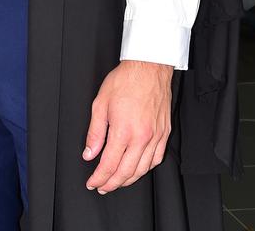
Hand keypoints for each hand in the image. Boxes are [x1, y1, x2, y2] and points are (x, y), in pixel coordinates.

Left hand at [83, 60, 171, 193]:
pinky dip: (146, 169)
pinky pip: (157, 159)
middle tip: (102, 186)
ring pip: (143, 169)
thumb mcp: (100, 103)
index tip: (92, 182)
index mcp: (124, 130)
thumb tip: (89, 153)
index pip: (109, 164)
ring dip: (128, 180)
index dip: (99, 177)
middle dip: (112, 183)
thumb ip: (95, 132)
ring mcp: (156, 137)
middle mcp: (142, 137)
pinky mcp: (164, 133)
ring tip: (117, 182)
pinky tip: (138, 169)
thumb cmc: (125, 80)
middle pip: (126, 172)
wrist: (148, 67)